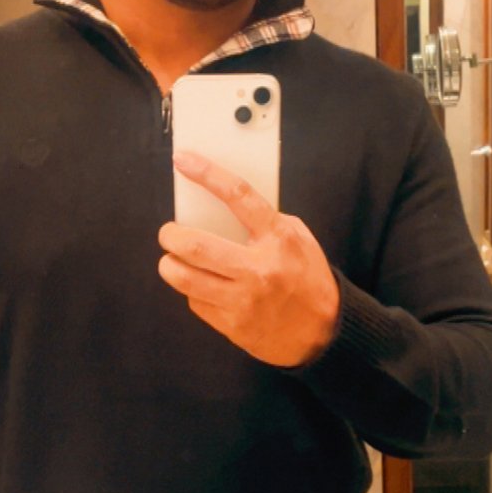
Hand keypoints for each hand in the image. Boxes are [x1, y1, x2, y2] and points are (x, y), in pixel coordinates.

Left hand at [158, 151, 340, 367]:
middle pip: (195, 246)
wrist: (323, 331)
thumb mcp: (298, 239)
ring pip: (184, 278)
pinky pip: (196, 302)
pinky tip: (202, 286)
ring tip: (172, 260)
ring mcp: (243, 300)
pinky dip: (192, 291)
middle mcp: (259, 269)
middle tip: (168, 233)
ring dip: (169, 265)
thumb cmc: (308, 280)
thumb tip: (221, 207)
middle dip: (171, 235)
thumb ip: (265, 221)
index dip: (207, 174)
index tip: (184, 161)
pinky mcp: (233, 324)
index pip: (238, 196)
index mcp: (278, 239)